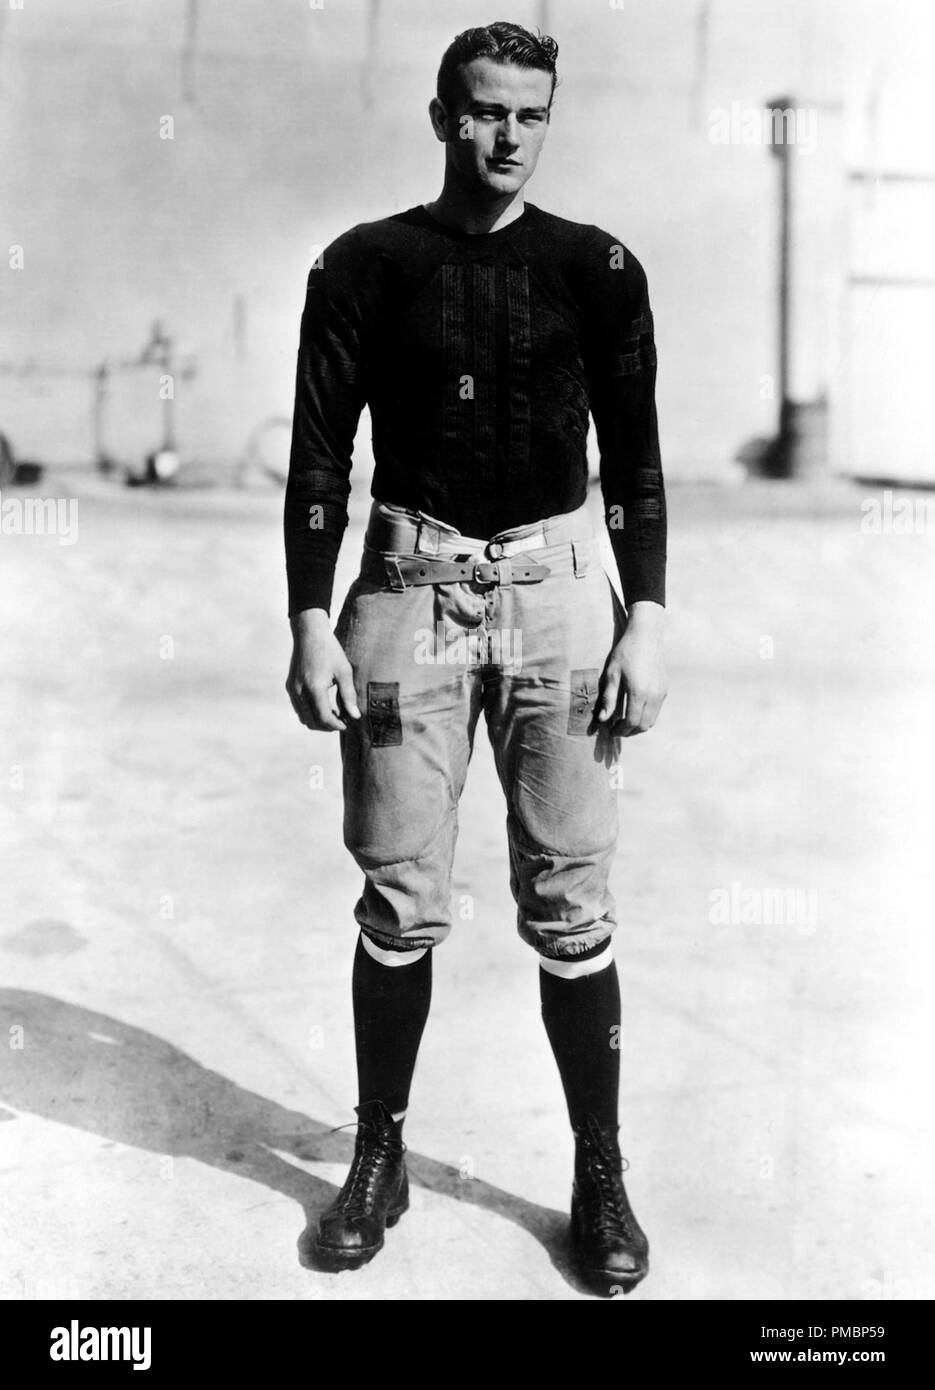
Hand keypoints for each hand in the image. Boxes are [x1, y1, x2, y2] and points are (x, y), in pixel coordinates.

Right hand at [286, 608, 360, 731]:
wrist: (309, 633)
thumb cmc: (330, 650)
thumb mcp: (344, 671)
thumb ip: (349, 695)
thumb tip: (355, 716)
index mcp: (314, 687)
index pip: (324, 717)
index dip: (336, 725)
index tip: (347, 725)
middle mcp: (300, 691)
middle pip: (312, 721)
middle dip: (327, 726)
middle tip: (342, 721)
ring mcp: (293, 689)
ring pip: (303, 717)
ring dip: (318, 720)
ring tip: (334, 714)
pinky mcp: (290, 686)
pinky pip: (299, 708)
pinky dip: (310, 712)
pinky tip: (323, 705)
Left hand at [596, 601, 666, 736]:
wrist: (646, 636)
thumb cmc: (625, 652)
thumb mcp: (612, 674)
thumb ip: (608, 699)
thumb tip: (602, 720)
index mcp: (638, 692)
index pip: (631, 722)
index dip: (620, 731)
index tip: (611, 731)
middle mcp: (653, 695)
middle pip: (644, 725)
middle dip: (629, 731)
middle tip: (616, 729)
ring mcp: (661, 692)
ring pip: (652, 720)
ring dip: (639, 725)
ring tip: (624, 721)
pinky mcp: (664, 688)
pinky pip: (656, 710)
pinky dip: (646, 715)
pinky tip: (634, 709)